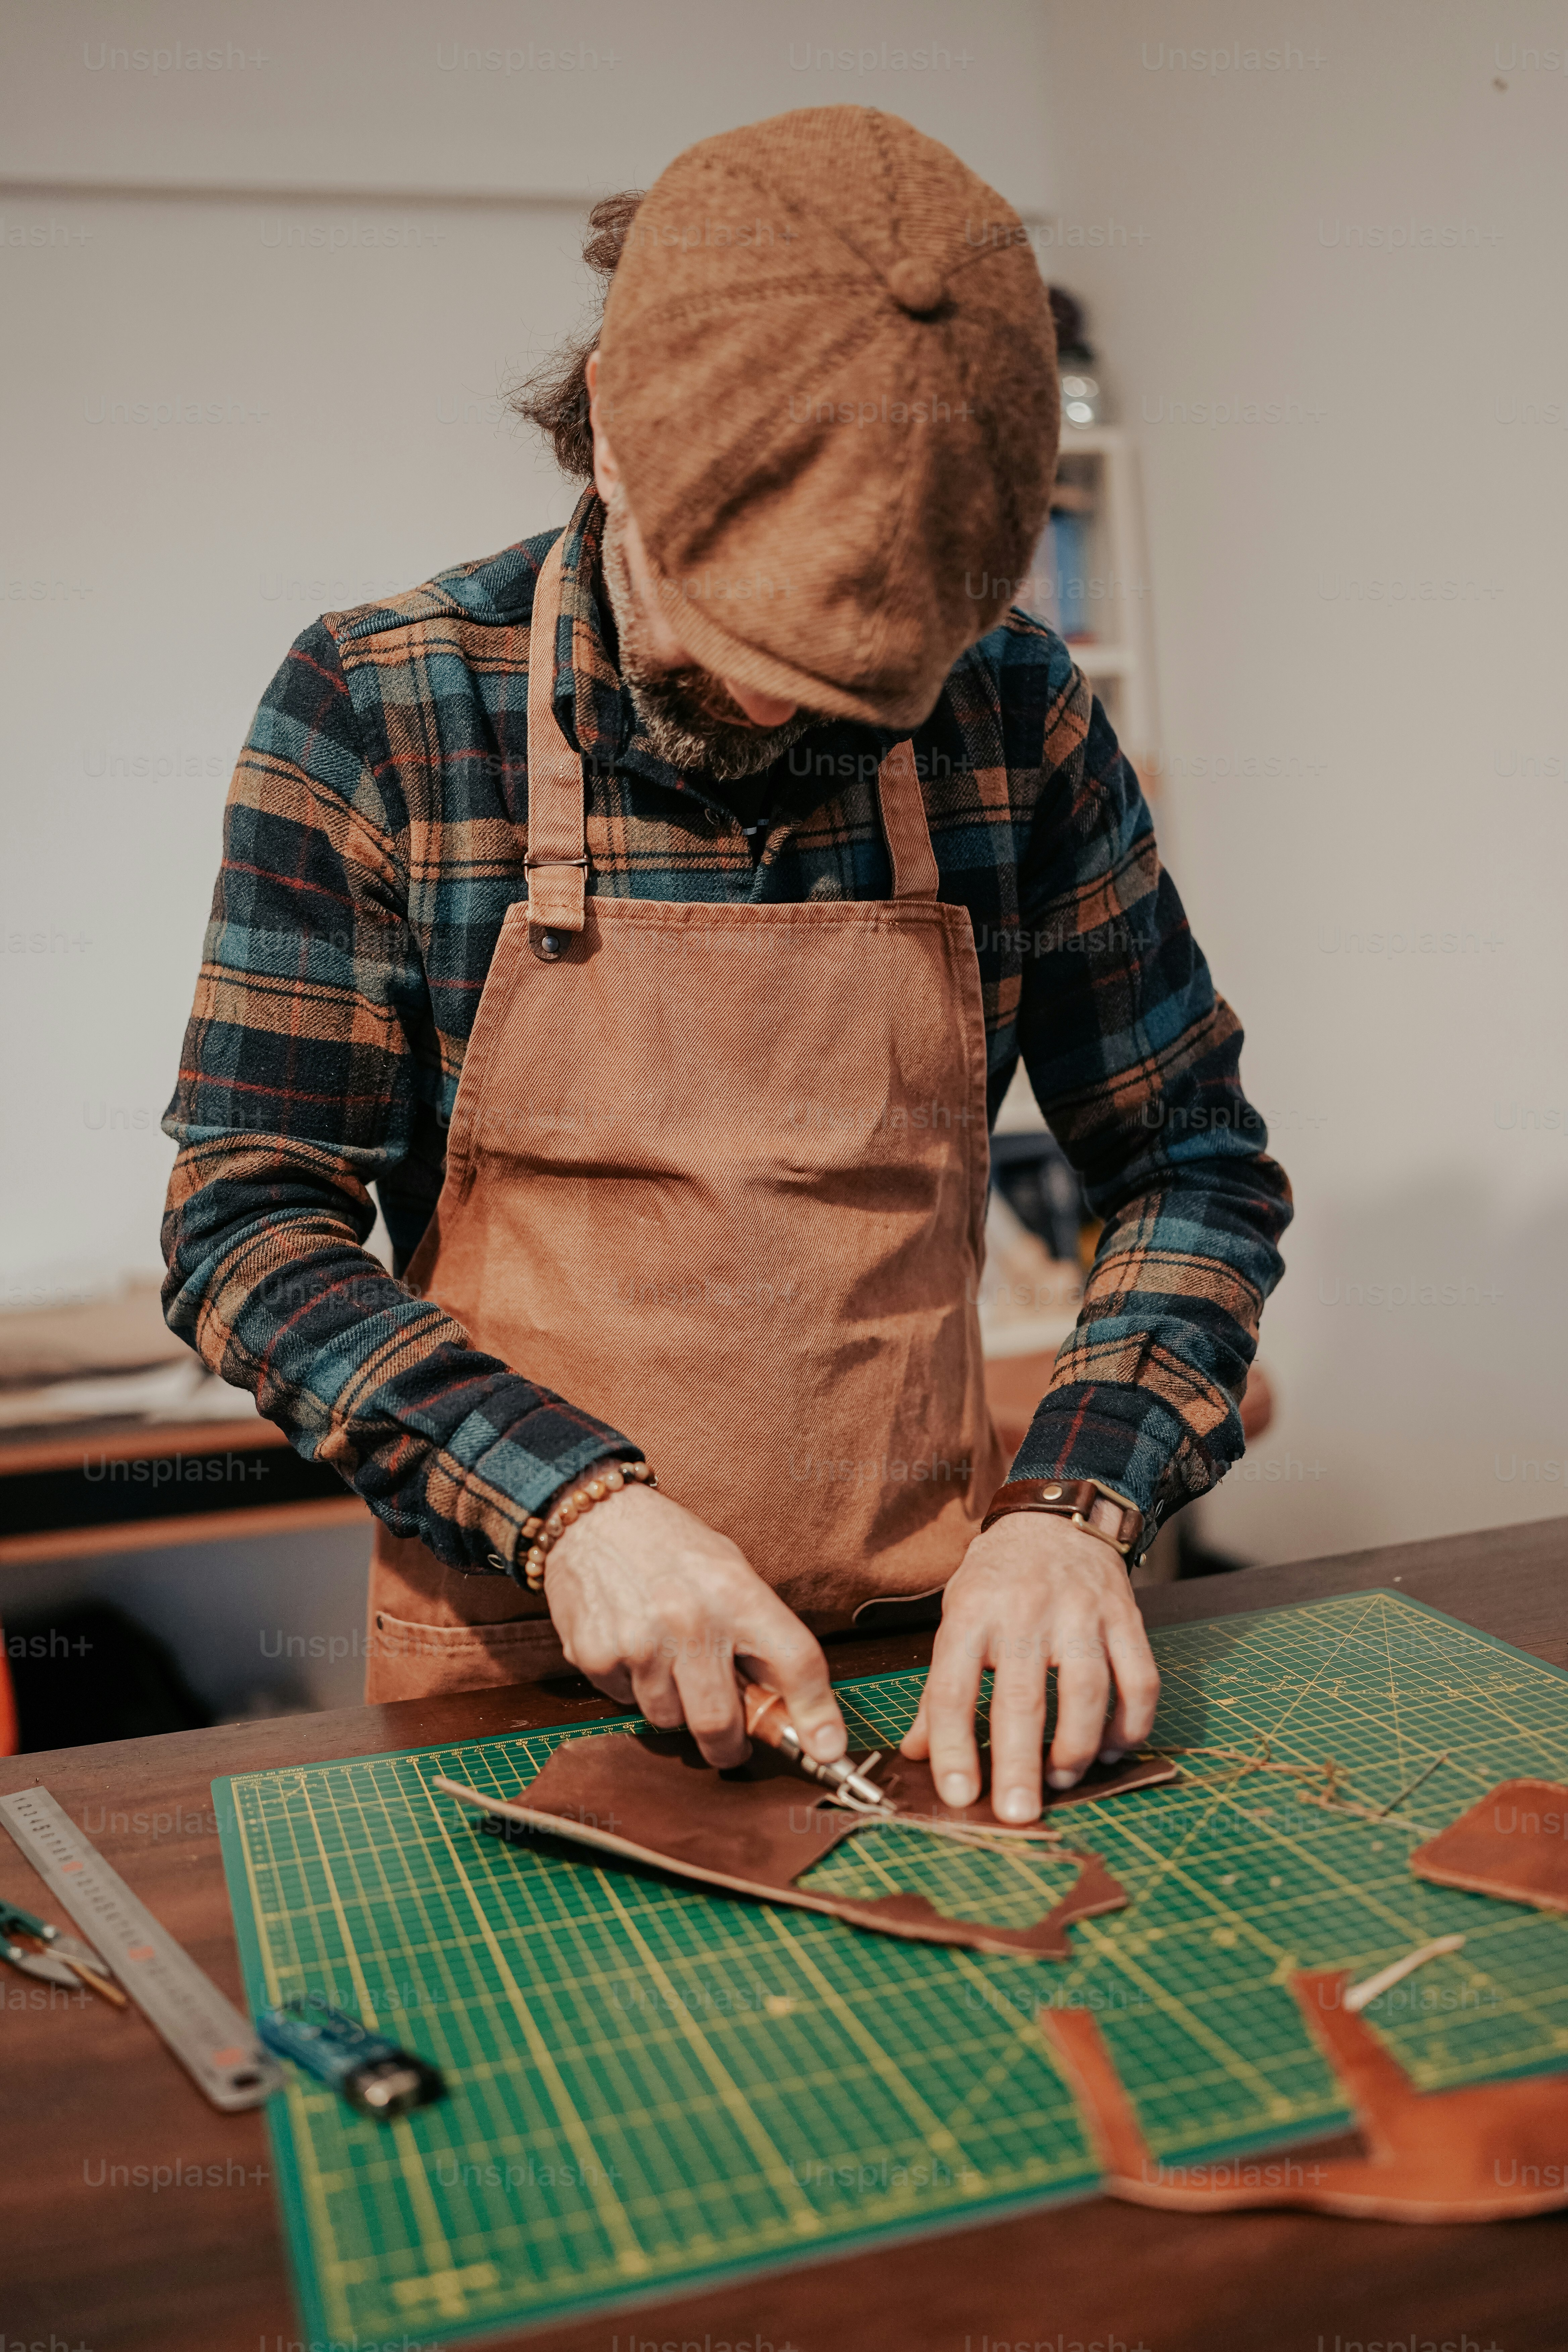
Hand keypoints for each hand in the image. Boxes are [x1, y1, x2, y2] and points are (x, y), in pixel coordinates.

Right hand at [543, 1477, 846, 1771]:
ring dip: (674, 1707)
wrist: (593, 1516)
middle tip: (729, 1743)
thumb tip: (787, 1707)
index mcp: (736, 1593)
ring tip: (667, 1662)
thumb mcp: (729, 1571)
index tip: (826, 1749)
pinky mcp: (596, 1655)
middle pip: (721, 1722)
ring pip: (669, 1720)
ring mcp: (639, 1641)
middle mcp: (690, 1619)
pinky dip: (632, 1686)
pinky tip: (631, 1646)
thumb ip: (758, 1634)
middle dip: (728, 1747)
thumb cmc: (670, 1547)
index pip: (795, 1662)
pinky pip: (625, 1702)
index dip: (816, 1713)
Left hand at [900, 1501, 1159, 1825]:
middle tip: (1017, 1814)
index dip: (953, 1747)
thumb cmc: (997, 1578)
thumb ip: (939, 1688)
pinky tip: (1113, 1749)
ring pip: (1086, 1692)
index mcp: (972, 1614)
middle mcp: (1025, 1611)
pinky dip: (1130, 1723)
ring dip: (1077, 1747)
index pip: (954, 1689)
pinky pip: (1138, 1679)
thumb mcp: (956, 1616)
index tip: (957, 1795)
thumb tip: (916, 1753)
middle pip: (1022, 1699)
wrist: (1055, 1517)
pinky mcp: (1125, 1615)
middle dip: (1019, 1765)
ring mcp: (1081, 1612)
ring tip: (1064, 1780)